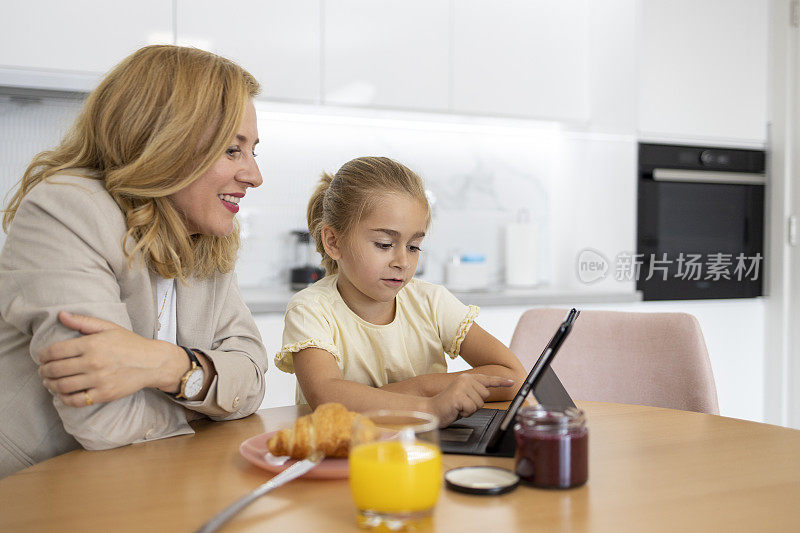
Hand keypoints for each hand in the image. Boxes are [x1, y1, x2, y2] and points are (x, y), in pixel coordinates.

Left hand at [38, 311, 186, 406]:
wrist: (153, 362)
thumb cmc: (131, 343)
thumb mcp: (109, 328)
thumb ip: (84, 322)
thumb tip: (61, 314)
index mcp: (92, 344)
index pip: (55, 351)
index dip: (43, 355)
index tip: (42, 357)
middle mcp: (94, 362)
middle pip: (55, 369)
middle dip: (44, 371)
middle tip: (43, 371)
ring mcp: (99, 380)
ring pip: (62, 386)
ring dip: (50, 385)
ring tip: (49, 382)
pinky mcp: (104, 394)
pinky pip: (76, 400)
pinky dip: (64, 398)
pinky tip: (62, 394)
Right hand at [426, 374, 513, 426]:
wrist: (431, 410)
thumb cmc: (449, 406)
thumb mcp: (464, 397)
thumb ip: (475, 393)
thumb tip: (487, 393)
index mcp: (467, 378)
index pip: (487, 379)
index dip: (501, 381)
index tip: (512, 382)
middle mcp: (465, 379)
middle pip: (485, 396)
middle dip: (476, 404)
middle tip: (462, 405)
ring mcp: (462, 386)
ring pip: (479, 403)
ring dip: (470, 410)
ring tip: (458, 407)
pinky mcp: (459, 395)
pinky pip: (472, 409)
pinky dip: (465, 413)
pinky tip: (456, 410)